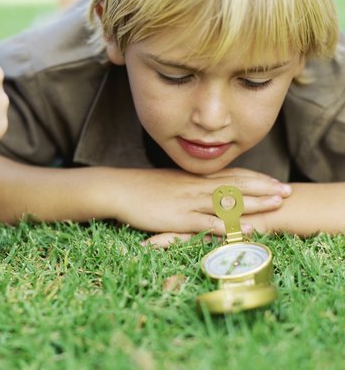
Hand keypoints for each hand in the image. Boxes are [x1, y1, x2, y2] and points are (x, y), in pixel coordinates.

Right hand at [107, 167, 289, 238]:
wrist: (118, 188)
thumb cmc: (138, 187)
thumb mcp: (166, 183)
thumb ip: (184, 186)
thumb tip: (196, 190)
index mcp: (192, 178)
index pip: (229, 176)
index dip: (254, 178)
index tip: (273, 181)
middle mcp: (195, 187)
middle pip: (235, 185)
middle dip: (263, 188)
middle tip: (287, 191)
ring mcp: (189, 202)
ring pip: (228, 201)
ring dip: (255, 203)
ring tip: (277, 204)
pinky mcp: (180, 218)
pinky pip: (209, 223)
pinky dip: (230, 226)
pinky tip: (246, 229)